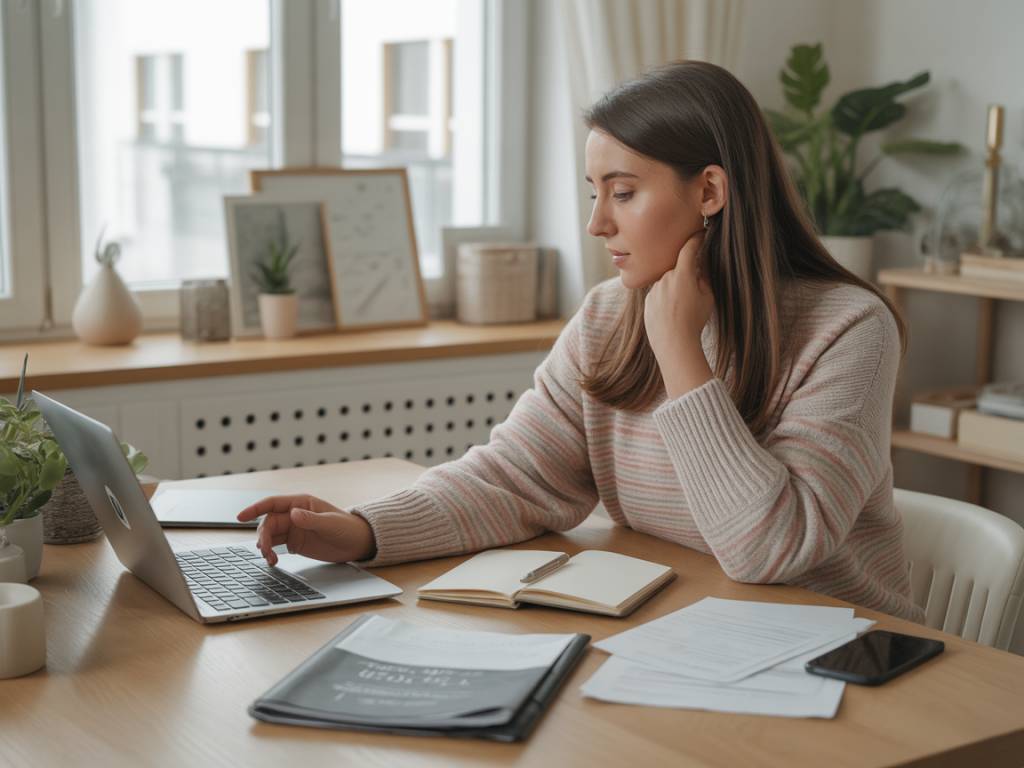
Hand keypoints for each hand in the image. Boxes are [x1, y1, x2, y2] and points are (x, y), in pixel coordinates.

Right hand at [236, 494, 376, 566]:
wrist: (357, 543)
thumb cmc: (347, 528)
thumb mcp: (330, 524)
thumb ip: (311, 519)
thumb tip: (293, 514)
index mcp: (301, 503)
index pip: (272, 503)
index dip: (255, 509)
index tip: (240, 517)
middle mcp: (294, 515)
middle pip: (268, 523)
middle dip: (263, 536)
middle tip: (265, 551)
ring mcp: (293, 529)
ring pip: (270, 535)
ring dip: (265, 546)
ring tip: (270, 560)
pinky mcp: (294, 543)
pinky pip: (276, 546)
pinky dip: (271, 553)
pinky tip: (273, 561)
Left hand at [643, 231, 714, 398]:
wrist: (673, 344)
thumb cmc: (694, 321)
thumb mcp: (707, 298)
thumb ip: (704, 278)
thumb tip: (700, 266)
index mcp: (682, 275)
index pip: (689, 249)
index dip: (696, 240)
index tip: (700, 234)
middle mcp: (664, 279)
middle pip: (678, 269)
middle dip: (687, 275)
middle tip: (695, 292)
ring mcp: (654, 290)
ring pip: (668, 283)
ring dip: (676, 289)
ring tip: (683, 310)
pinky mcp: (647, 302)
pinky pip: (659, 295)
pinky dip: (666, 300)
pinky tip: (673, 315)